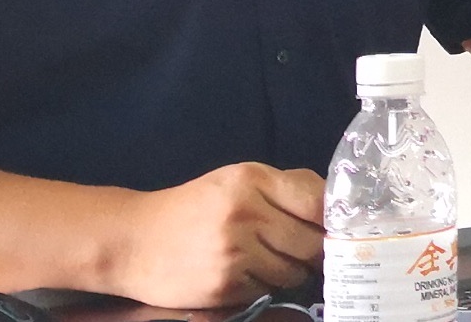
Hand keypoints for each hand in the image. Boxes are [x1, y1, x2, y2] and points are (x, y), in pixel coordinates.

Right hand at [107, 161, 325, 307]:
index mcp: (252, 180)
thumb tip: (332, 205)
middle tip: (305, 249)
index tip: (338, 226)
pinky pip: (268, 290)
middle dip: (315, 250)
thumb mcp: (235, 181)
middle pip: (312, 243)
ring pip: (294, 272)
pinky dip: (266, 285)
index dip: (333, 217)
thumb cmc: (192, 208)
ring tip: (270, 260)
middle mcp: (245, 214)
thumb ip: (283, 188)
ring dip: (291, 270)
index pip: (317, 201)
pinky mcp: (225, 287)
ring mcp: (235, 254)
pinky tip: (246, 274)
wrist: (133, 241)